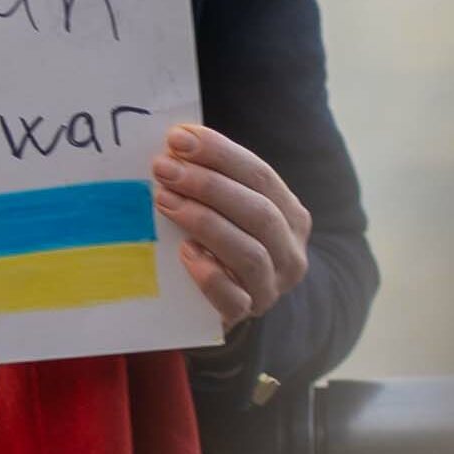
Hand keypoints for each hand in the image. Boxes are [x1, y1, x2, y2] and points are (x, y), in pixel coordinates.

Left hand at [151, 122, 310, 335]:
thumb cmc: (214, 244)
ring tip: (164, 201)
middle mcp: (290, 251)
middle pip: (259, 211)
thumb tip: (176, 141)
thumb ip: (210, 181)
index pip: (261, 176)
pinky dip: (209, 274)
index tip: (178, 138)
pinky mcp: (245, 314)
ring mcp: (271, 286)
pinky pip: (234, 298)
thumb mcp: (222, 210)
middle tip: (163, 168)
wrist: (215, 306)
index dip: (220, 154)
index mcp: (289, 215)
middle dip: (208, 184)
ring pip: (250, 252)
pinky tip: (184, 253)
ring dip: (205, 221)